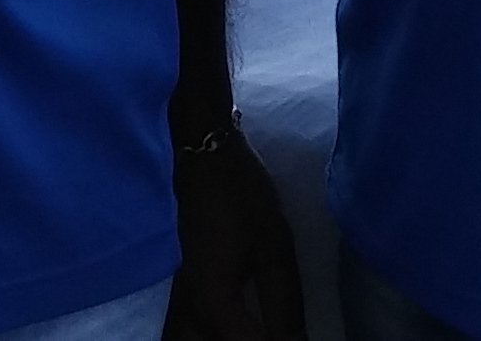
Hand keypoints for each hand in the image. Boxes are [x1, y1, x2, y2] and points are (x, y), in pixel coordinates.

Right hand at [161, 117, 308, 340]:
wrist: (205, 157)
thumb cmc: (243, 199)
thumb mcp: (274, 252)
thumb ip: (285, 307)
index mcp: (214, 306)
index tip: (299, 339)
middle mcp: (190, 311)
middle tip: (281, 336)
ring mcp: (181, 301)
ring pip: (195, 340)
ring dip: (229, 339)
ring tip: (260, 330)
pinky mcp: (183, 289)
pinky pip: (190, 330)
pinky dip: (212, 335)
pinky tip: (237, 329)